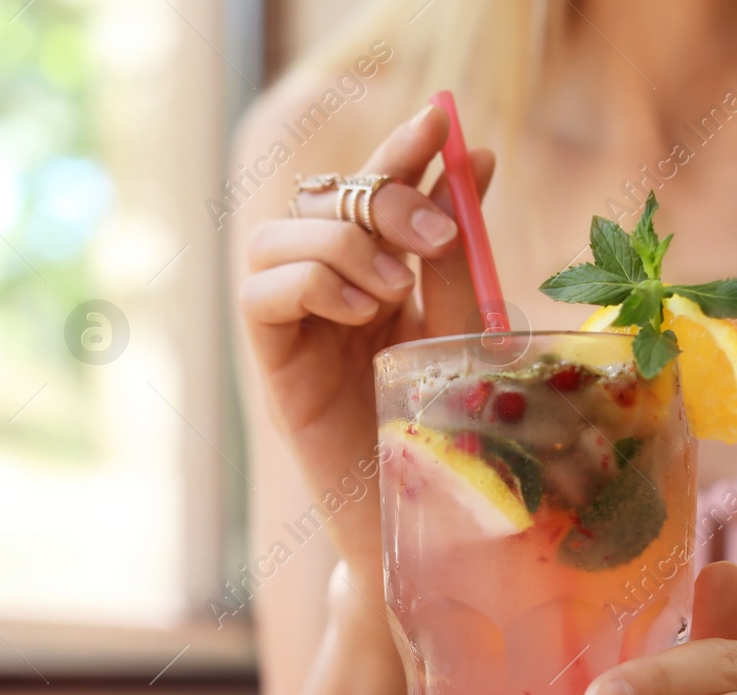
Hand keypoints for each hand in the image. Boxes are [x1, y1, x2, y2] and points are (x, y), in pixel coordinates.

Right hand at [237, 104, 495, 578]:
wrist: (422, 532)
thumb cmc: (448, 443)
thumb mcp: (465, 334)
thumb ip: (461, 261)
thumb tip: (477, 164)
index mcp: (381, 278)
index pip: (375, 190)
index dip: (401, 149)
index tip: (444, 122)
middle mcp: (330, 296)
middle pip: (322, 200)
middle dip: (379, 193)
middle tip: (435, 230)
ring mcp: (297, 331)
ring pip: (277, 236)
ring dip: (342, 243)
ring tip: (397, 290)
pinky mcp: (274, 370)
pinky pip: (258, 294)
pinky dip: (310, 281)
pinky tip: (361, 312)